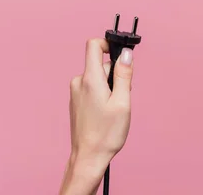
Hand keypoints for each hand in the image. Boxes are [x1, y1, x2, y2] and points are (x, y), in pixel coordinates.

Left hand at [60, 39, 134, 194]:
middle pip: (100, 64)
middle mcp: (79, 82)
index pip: (94, 45)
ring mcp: (76, 92)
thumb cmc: (106, 134)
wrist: (88, 157)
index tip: (121, 56)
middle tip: (122, 96)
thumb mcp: (122, 102)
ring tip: (113, 109)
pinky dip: (102, 95)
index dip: (108, 44)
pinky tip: (105, 114)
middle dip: (115, 74)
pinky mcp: (76, 101)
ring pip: (98, 77)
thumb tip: (126, 53)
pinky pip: (92, 88)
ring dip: (109, 87)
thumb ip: (124, 74)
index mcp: (90, 79)